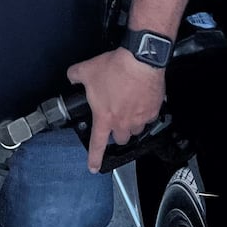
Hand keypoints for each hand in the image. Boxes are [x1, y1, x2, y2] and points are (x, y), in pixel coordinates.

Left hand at [66, 48, 164, 172]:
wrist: (141, 60)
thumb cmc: (115, 67)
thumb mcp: (87, 70)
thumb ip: (75, 75)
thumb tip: (72, 76)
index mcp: (105, 117)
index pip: (97, 144)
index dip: (94, 158)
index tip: (93, 167)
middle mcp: (123, 122)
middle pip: (121, 139)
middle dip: (117, 132)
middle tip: (115, 119)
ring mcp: (140, 118)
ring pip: (136, 129)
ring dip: (131, 123)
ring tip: (128, 107)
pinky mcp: (153, 110)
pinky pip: (149, 117)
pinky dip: (145, 111)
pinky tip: (140, 99)